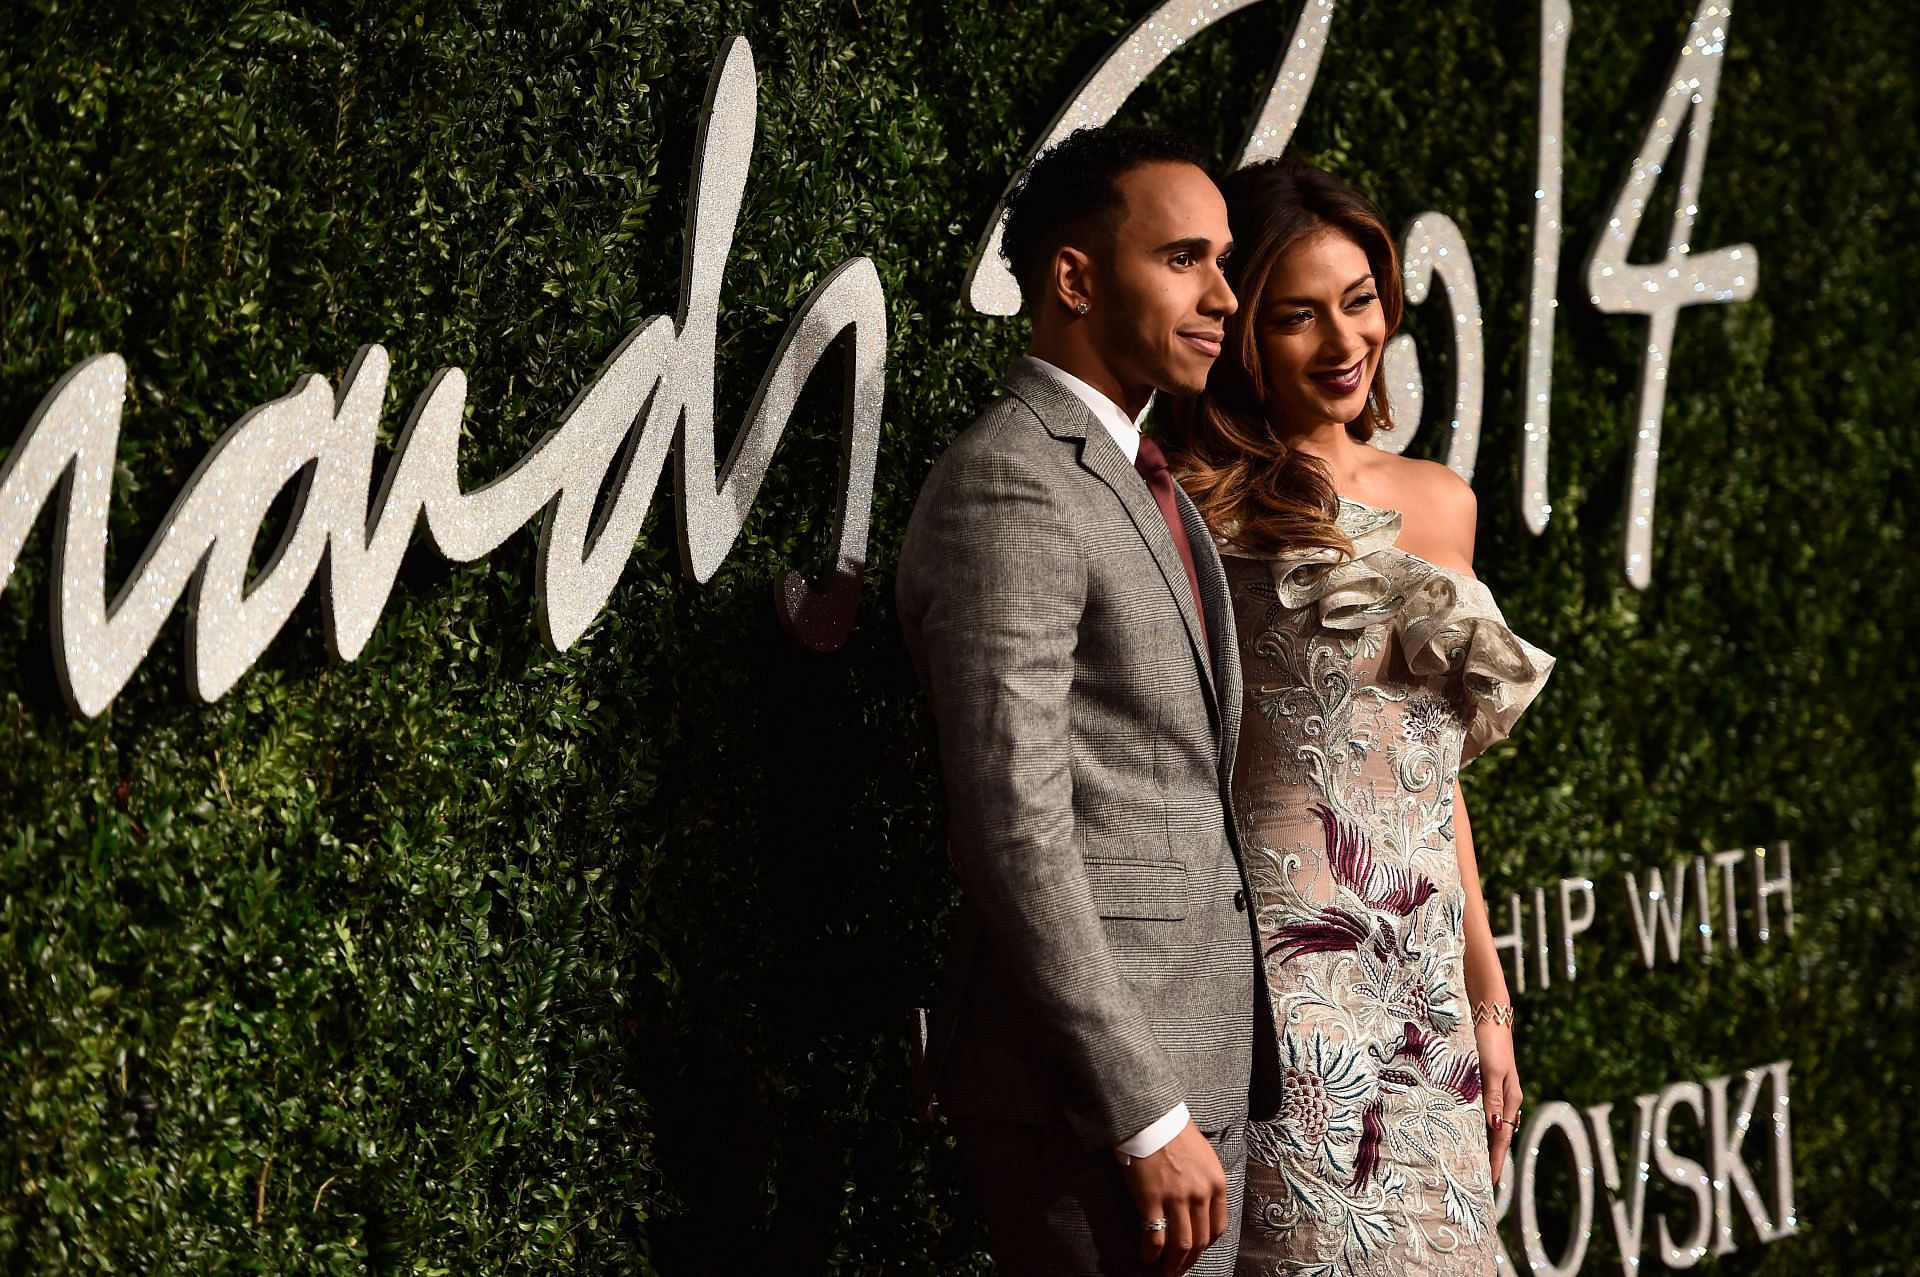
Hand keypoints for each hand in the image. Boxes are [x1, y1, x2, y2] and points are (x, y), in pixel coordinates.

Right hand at [1119, 1120, 1228, 1273]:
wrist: (1149, 1115)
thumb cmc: (1174, 1130)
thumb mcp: (1203, 1154)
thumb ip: (1206, 1181)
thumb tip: (1201, 1205)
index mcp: (1216, 1182)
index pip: (1218, 1227)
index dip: (1207, 1245)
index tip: (1197, 1253)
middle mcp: (1201, 1194)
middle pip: (1200, 1240)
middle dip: (1190, 1261)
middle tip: (1179, 1270)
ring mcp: (1176, 1198)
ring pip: (1181, 1244)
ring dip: (1173, 1264)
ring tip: (1164, 1272)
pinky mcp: (1151, 1200)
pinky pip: (1155, 1236)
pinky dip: (1152, 1253)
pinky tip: (1147, 1258)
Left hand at [1476, 1019, 1521, 1182]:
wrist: (1487, 1016)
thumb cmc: (1489, 1042)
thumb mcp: (1491, 1071)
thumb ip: (1492, 1099)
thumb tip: (1495, 1128)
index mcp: (1509, 1101)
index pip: (1502, 1139)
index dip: (1496, 1161)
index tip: (1491, 1184)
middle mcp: (1505, 1100)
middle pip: (1498, 1137)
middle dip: (1491, 1158)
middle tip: (1480, 1182)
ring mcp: (1495, 1092)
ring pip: (1489, 1126)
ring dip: (1483, 1144)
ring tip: (1473, 1163)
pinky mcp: (1484, 1083)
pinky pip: (1481, 1112)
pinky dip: (1476, 1126)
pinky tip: (1466, 1132)